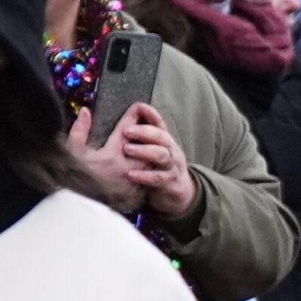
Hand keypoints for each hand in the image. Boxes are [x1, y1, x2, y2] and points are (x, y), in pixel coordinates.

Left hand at [116, 103, 197, 218]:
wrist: (178, 193)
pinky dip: (145, 176)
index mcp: (164, 140)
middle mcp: (170, 150)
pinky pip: (159, 178)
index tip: (139, 106)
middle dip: (144, 131)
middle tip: (126, 130)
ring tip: (126, 149)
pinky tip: (130, 175)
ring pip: (161, 155)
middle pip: (161, 136)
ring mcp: (172, 166)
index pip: (159, 123)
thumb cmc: (159, 168)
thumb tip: (122, 123)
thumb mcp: (152, 151)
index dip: (151, 114)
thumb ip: (141, 139)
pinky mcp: (170, 183)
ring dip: (144, 151)